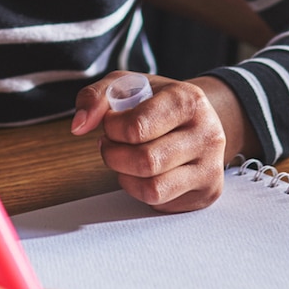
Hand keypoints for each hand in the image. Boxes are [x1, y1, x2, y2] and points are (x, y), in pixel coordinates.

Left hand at [71, 72, 225, 212]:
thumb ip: (95, 97)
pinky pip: (162, 203)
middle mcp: (207, 134)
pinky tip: (142, 173)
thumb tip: (78, 126)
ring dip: (125, 176)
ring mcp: (210, 166)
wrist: (197, 118)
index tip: (110, 123)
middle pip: (145, 161)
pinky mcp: (208, 192)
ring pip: (153, 189)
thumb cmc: (157, 102)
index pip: (138, 127)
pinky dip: (140, 190)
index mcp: (188, 100)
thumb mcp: (125, 85)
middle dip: (114, 155)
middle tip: (110, 144)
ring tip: (123, 159)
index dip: (112, 129)